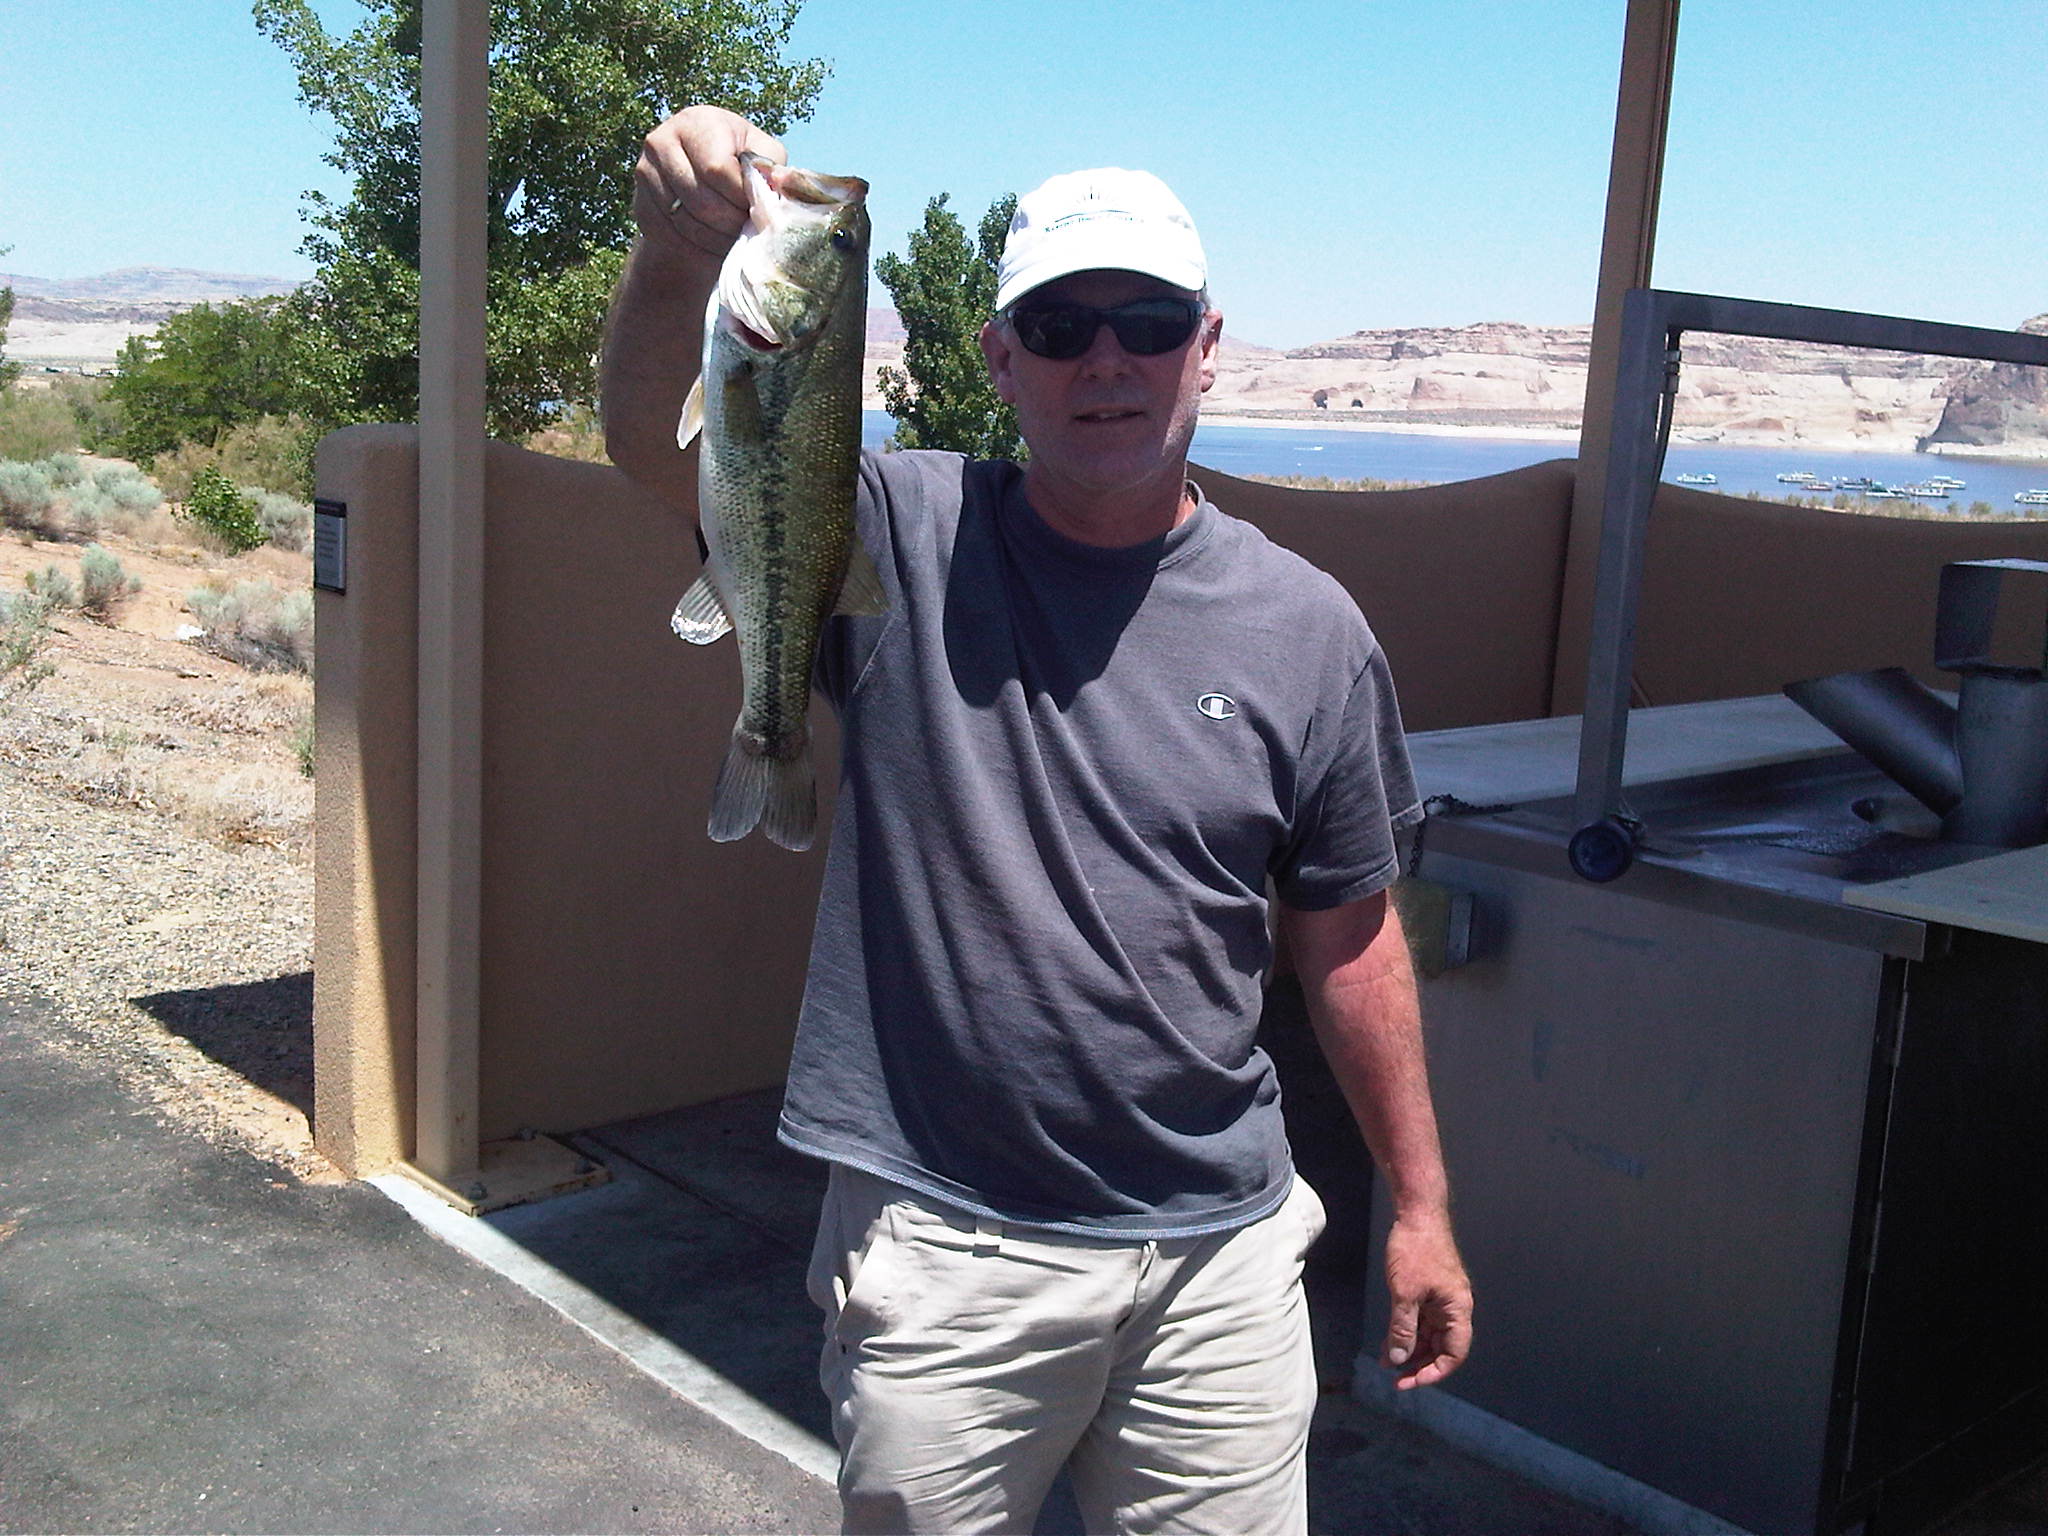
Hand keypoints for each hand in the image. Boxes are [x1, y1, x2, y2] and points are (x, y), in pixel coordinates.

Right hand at [631, 105, 786, 264]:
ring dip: (717, 239)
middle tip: (747, 229)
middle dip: (732, 223)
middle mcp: (663, 139)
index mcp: (699, 121)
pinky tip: (712, 242)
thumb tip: (777, 182)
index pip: (718, 169)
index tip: (755, 207)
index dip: (741, 197)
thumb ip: (770, 167)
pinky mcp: (639, 204)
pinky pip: (671, 236)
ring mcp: (645, 172)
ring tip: (734, 237)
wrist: (701, 190)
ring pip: (687, 223)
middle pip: (702, 200)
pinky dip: (696, 246)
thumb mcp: (762, 157)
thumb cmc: (740, 169)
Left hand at [1382, 1211, 1471, 1389]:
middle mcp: (1453, 1307)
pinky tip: (1388, 1341)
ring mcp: (1441, 1299)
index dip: (1434, 1372)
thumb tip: (1398, 1358)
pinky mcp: (1428, 1290)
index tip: (1410, 1381)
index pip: (1454, 1354)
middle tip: (1395, 1376)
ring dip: (1409, 1348)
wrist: (1416, 1213)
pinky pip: (1420, 1319)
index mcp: (1458, 1309)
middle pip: (1441, 1347)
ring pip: (1428, 1334)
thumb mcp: (1404, 1293)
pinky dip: (1406, 1330)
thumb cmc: (1416, 1248)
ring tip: (1387, 1361)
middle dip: (1418, 1363)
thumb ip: (1402, 1328)